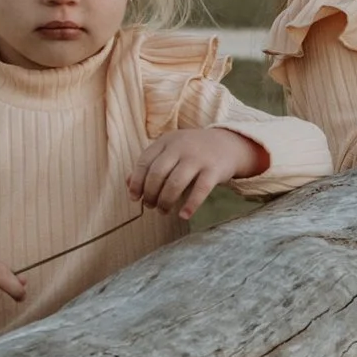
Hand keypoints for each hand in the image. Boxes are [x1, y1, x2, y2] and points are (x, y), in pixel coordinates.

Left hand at [131, 124, 264, 219]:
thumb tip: (128, 183)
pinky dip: (190, 205)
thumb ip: (150, 164)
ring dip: (165, 201)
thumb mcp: (170, 151)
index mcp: (166, 141)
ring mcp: (198, 158)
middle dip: (150, 194)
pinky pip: (200, 190)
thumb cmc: (192, 151)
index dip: (136, 182)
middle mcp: (181, 147)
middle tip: (151, 206)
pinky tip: (183, 215)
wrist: (228, 144)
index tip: (134, 198)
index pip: (144, 162)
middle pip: (157, 174)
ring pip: (175, 183)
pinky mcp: (214, 170)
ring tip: (163, 211)